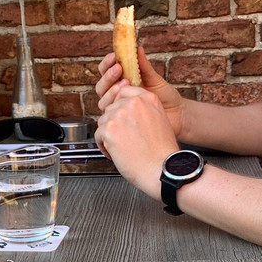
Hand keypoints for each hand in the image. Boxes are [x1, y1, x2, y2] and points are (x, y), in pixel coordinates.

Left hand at [95, 82, 181, 197]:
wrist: (161, 169)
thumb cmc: (162, 153)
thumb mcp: (160, 121)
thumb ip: (144, 111)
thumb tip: (128, 112)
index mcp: (148, 98)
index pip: (124, 92)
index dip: (120, 107)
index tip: (124, 120)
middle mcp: (133, 103)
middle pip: (111, 108)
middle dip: (114, 124)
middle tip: (124, 139)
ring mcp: (120, 115)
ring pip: (103, 122)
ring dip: (108, 135)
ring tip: (121, 149)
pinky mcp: (109, 129)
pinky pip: (98, 135)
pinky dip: (104, 147)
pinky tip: (116, 154)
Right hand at [96, 48, 183, 135]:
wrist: (175, 115)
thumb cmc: (165, 97)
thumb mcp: (154, 79)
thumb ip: (144, 66)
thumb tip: (137, 48)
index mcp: (122, 81)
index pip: (106, 70)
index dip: (107, 63)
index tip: (115, 56)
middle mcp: (117, 94)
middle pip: (101, 85)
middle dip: (108, 76)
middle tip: (119, 69)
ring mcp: (118, 107)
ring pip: (103, 98)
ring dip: (111, 90)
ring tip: (126, 83)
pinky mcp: (121, 119)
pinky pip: (110, 113)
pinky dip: (114, 104)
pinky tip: (125, 100)